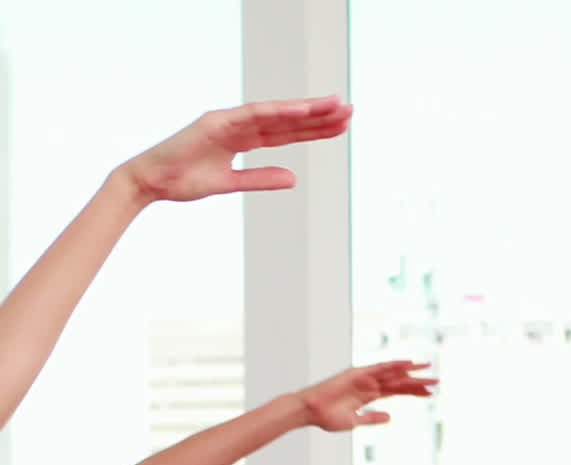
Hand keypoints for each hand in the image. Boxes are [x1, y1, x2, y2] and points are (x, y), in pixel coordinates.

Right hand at [122, 97, 352, 201]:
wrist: (152, 181)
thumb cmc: (184, 180)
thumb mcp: (230, 183)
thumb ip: (260, 179)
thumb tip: (293, 179)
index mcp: (242, 139)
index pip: (285, 132)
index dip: (313, 130)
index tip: (340, 128)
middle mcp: (239, 125)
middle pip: (287, 120)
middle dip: (318, 116)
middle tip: (350, 111)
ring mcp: (229, 121)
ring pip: (276, 113)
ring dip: (307, 110)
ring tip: (336, 107)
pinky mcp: (218, 122)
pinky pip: (254, 115)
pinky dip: (279, 112)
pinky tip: (304, 110)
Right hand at [300, 361, 435, 432]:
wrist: (311, 412)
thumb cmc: (327, 417)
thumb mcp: (354, 422)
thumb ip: (371, 418)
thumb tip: (389, 417)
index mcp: (369, 396)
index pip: (397, 392)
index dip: (413, 392)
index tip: (430, 394)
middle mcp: (369, 385)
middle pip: (398, 382)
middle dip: (417, 381)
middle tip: (436, 381)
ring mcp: (364, 378)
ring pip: (392, 373)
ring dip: (410, 371)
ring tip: (427, 368)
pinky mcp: (357, 374)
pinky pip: (378, 368)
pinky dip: (393, 365)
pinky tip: (407, 364)